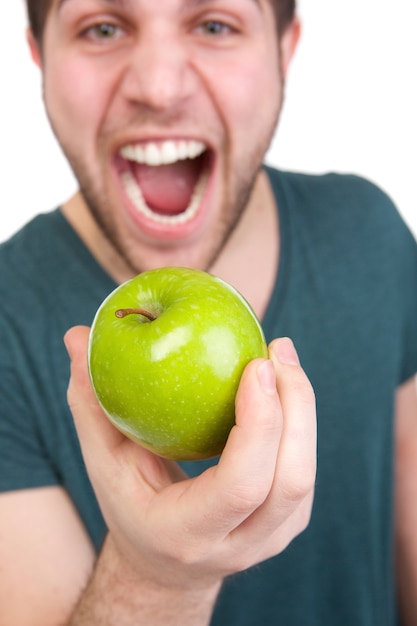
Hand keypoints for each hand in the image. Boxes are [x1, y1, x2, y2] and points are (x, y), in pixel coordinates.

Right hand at [65, 326, 315, 590]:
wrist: (164, 564)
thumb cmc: (129, 504)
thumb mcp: (103, 461)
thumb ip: (91, 402)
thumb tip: (76, 336)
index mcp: (188, 533)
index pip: (240, 486)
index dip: (260, 425)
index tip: (256, 365)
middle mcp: (238, 546)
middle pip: (289, 480)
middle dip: (294, 405)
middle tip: (276, 347)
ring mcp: (270, 539)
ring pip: (305, 474)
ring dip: (303, 408)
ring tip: (282, 356)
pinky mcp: (289, 523)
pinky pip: (304, 468)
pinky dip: (300, 420)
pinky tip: (282, 383)